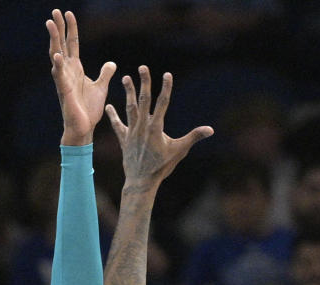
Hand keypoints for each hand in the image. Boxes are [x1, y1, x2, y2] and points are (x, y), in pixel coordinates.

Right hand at [46, 9, 116, 145]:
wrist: (84, 128)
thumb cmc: (89, 109)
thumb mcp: (101, 87)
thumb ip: (104, 74)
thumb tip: (111, 63)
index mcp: (75, 69)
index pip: (72, 44)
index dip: (71, 29)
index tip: (68, 13)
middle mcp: (67, 71)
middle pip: (61, 44)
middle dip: (59, 28)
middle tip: (55, 11)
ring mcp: (64, 80)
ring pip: (57, 55)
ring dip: (54, 40)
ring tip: (51, 24)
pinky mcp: (65, 92)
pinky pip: (60, 77)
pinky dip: (58, 66)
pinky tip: (57, 55)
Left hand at [105, 66, 213, 186]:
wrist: (141, 181)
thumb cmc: (162, 167)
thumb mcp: (180, 151)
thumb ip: (194, 137)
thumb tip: (210, 130)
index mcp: (156, 128)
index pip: (163, 103)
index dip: (166, 88)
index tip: (167, 74)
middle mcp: (142, 126)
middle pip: (144, 100)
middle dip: (144, 83)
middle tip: (142, 67)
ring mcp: (132, 132)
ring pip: (130, 108)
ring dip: (128, 93)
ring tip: (125, 78)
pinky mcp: (124, 139)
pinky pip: (117, 125)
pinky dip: (113, 116)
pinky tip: (109, 106)